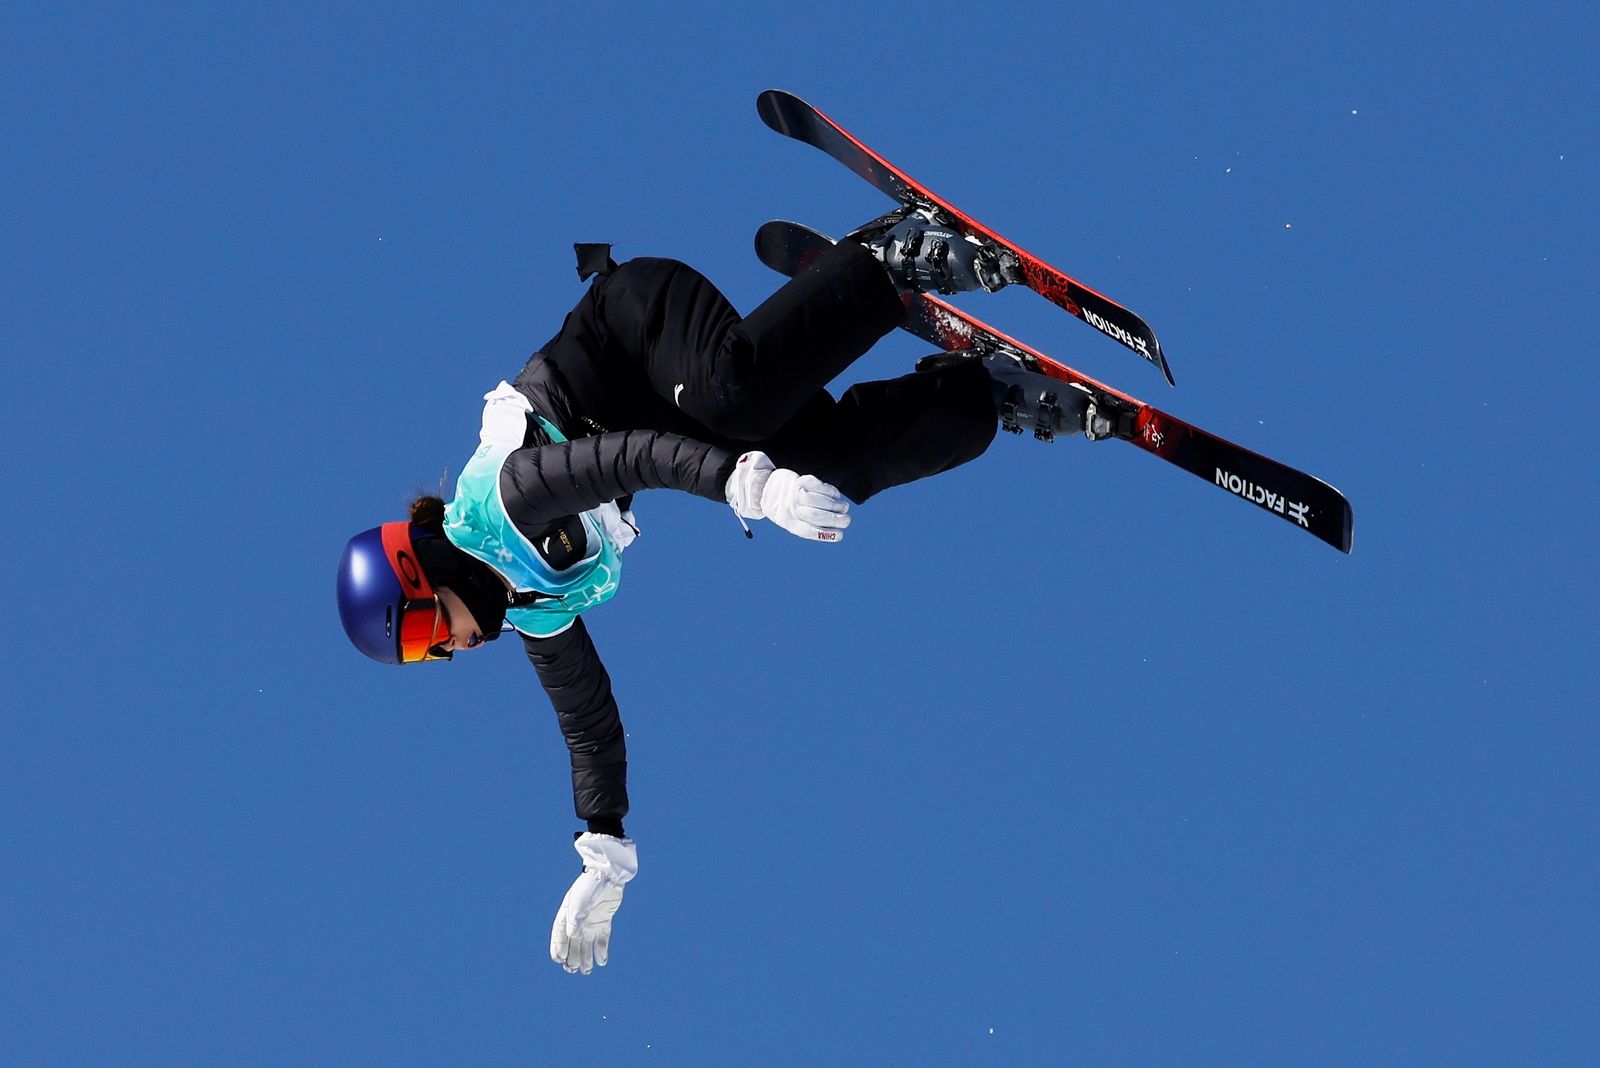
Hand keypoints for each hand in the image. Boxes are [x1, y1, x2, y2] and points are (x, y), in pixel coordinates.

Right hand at [550, 833, 637, 974]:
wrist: (608, 875)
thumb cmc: (589, 887)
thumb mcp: (579, 904)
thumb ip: (575, 922)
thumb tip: (573, 938)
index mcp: (566, 915)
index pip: (559, 936)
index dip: (558, 949)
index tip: (559, 960)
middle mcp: (577, 921)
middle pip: (573, 944)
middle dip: (572, 957)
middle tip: (572, 970)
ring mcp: (591, 922)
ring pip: (586, 944)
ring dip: (586, 958)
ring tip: (586, 971)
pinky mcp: (604, 922)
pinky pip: (602, 940)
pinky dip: (601, 951)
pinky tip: (602, 961)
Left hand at [725, 451, 851, 542]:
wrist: (767, 486)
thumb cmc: (784, 507)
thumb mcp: (790, 519)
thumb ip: (808, 524)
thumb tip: (835, 528)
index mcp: (788, 522)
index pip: (809, 531)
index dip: (827, 534)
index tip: (840, 535)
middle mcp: (790, 508)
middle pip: (815, 515)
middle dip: (835, 519)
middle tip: (847, 520)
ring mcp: (794, 493)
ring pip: (817, 500)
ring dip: (834, 505)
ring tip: (843, 508)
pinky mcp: (800, 480)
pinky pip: (818, 486)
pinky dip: (831, 492)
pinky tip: (836, 496)